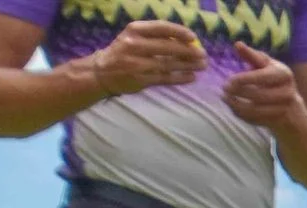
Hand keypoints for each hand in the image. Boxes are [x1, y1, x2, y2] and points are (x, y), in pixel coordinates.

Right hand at [86, 20, 205, 96]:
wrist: (103, 72)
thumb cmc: (124, 51)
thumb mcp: (133, 36)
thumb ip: (154, 36)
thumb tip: (184, 39)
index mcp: (134, 30)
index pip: (161, 28)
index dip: (179, 32)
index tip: (193, 38)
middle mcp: (135, 44)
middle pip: (168, 47)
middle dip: (189, 51)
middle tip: (203, 55)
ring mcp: (138, 63)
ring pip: (169, 64)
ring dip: (188, 65)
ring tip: (202, 66)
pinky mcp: (141, 79)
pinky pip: (165, 78)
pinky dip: (180, 78)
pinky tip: (192, 77)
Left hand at [223, 46, 304, 129]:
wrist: (291, 105)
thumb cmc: (274, 79)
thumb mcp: (266, 64)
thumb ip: (251, 55)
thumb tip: (237, 44)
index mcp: (284, 74)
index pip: (261, 77)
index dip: (242, 79)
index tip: (228, 80)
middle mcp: (287, 92)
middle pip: (258, 95)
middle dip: (238, 93)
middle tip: (224, 89)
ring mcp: (283, 109)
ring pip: (256, 110)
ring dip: (237, 105)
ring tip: (225, 98)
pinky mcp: (277, 121)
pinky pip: (256, 120)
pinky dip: (242, 114)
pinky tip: (233, 107)